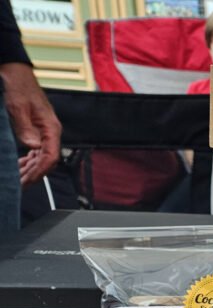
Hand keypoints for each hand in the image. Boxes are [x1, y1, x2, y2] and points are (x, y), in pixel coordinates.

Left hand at [1, 63, 60, 185]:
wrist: (15, 72)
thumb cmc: (18, 86)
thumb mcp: (18, 107)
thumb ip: (26, 128)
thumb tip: (33, 147)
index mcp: (51, 128)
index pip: (50, 157)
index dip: (39, 171)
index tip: (28, 180)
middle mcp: (50, 131)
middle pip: (47, 160)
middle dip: (34, 174)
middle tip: (20, 184)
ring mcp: (45, 131)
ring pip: (42, 157)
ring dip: (31, 169)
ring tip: (19, 178)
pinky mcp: (38, 130)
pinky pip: (37, 150)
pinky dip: (29, 160)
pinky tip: (21, 164)